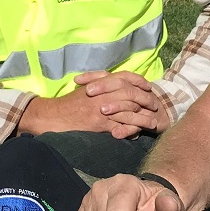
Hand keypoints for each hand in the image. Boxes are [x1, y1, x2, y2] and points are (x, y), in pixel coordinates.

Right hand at [18, 70, 167, 137]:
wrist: (54, 116)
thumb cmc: (70, 103)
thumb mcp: (86, 88)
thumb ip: (101, 85)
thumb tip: (118, 87)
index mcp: (100, 82)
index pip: (125, 76)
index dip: (139, 81)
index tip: (148, 87)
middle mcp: (103, 93)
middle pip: (131, 93)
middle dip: (146, 99)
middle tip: (155, 106)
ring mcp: (102, 108)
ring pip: (129, 110)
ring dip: (143, 117)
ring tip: (152, 122)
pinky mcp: (100, 124)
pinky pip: (120, 126)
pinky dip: (130, 130)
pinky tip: (137, 134)